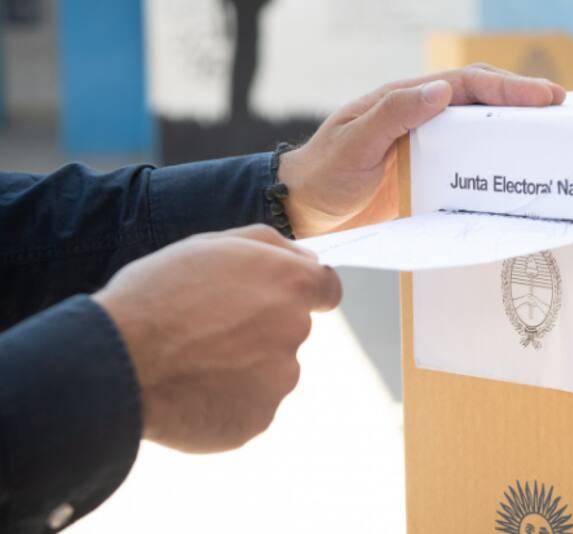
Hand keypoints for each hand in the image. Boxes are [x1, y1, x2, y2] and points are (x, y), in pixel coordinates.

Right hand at [93, 224, 340, 452]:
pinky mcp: (259, 419)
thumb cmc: (157, 296)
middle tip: (208, 329)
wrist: (116, 363)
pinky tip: (192, 390)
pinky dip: (228, 400)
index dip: (302, 292)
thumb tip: (309, 260)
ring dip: (243, 366)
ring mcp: (280, 381)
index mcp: (290, 285)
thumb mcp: (211, 245)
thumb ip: (270, 246)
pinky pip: (250, 405)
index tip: (276, 298)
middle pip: (290, 330)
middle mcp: (296, 332)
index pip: (327, 289)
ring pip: (270, 370)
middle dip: (260, 328)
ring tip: (192, 362)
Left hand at [277, 64, 566, 236]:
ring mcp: (429, 148)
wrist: (303, 209)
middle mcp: (423, 118)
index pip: (467, 85)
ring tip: (554, 141)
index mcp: (407, 100)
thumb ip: (393, 115)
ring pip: (482, 133)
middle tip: (564, 112)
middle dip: (524, 103)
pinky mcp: (430, 177)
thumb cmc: (323, 172)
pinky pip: (470, 168)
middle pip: (483, 102)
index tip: (546, 97)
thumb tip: (441, 90)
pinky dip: (497, 168)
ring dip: (516, 133)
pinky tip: (517, 178)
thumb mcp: (355, 143)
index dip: (508, 89)